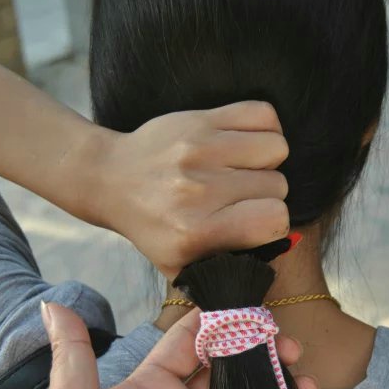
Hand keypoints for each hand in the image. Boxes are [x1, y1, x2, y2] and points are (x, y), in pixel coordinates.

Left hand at [39, 301, 317, 388]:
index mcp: (152, 388)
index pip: (190, 342)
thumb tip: (53, 304)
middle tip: (286, 342)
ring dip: (275, 380)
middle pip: (228, 367)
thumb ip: (72, 354)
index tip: (248, 309)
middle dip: (257, 348)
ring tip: (302, 372)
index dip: (218, 323)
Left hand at [98, 101, 289, 280]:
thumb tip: (276, 259)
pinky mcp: (199, 120)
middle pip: (277, 184)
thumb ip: (228, 274)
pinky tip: (246, 144)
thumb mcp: (182, 267)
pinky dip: (264, 128)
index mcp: (195, 232)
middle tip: (240, 197)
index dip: (274, 222)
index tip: (255, 221)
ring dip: (267, 160)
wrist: (110, 179)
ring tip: (244, 169)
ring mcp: (199, 149)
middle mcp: (197, 190)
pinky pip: (263, 114)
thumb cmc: (154, 227)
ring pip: (276, 148)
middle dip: (267, 193)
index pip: (274, 219)